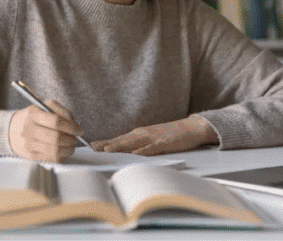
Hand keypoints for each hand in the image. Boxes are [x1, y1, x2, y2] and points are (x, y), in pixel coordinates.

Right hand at [8, 100, 84, 162]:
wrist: (10, 130)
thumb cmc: (31, 117)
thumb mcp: (43, 106)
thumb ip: (60, 110)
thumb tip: (73, 121)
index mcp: (33, 114)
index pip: (56, 121)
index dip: (71, 127)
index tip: (79, 130)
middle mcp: (29, 129)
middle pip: (56, 138)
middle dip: (71, 139)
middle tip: (75, 138)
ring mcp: (28, 144)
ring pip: (55, 150)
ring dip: (68, 149)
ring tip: (70, 145)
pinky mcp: (30, 155)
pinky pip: (51, 158)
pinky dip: (61, 156)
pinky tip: (62, 151)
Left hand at [90, 116, 218, 155]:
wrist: (191, 128)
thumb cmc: (171, 135)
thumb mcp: (152, 140)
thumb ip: (140, 145)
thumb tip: (126, 154)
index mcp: (139, 134)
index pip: (119, 139)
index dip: (105, 142)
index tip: (90, 146)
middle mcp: (143, 134)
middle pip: (122, 140)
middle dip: (106, 144)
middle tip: (91, 148)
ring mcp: (153, 138)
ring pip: (133, 143)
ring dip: (120, 146)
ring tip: (107, 150)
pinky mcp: (164, 142)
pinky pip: (152, 148)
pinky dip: (143, 150)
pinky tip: (136, 154)